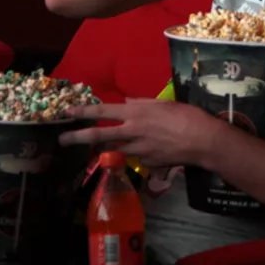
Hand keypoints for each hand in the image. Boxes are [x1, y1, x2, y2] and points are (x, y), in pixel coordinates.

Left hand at [59, 98, 215, 167]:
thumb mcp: (163, 104)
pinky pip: (135, 156)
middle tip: (62, 139)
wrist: (202, 141)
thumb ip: (141, 103)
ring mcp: (138, 151)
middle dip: (78, 137)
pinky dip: (135, 152)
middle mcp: (132, 132)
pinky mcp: (147, 163)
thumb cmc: (186, 116)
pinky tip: (146, 149)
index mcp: (136, 114)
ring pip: (114, 149)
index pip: (103, 112)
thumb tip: (126, 102)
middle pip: (99, 136)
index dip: (84, 111)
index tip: (68, 112)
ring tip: (92, 147)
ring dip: (103, 148)